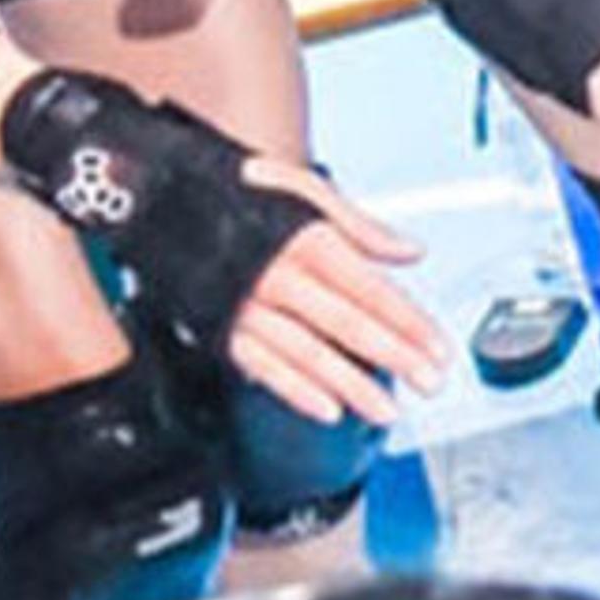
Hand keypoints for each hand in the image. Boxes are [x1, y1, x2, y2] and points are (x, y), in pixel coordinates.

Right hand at [227, 164, 447, 425]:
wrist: (161, 195)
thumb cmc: (241, 193)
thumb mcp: (304, 189)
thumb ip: (360, 225)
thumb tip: (411, 251)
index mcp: (305, 237)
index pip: (369, 286)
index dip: (407, 319)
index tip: (438, 346)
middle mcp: (277, 274)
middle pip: (345, 322)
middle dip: (393, 355)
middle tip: (429, 381)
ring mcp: (247, 305)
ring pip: (307, 351)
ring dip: (350, 384)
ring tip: (387, 410)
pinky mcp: (220, 329)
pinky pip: (261, 366)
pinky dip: (294, 390)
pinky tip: (327, 410)